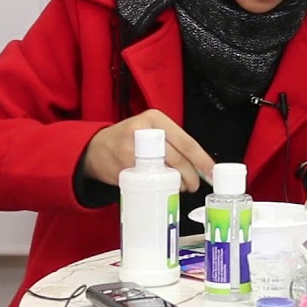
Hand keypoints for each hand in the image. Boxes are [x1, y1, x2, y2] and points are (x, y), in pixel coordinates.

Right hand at [83, 109, 213, 192]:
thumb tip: (199, 165)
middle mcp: (143, 130)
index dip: (202, 160)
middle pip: (177, 157)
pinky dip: (156, 186)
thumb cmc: (128, 140)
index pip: (186, 141)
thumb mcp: (150, 130)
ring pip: (163, 170)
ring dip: (175, 183)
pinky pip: (146, 179)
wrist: (95, 149)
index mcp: (155, 118)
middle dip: (190, 176)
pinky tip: (158, 186)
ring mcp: (131, 148)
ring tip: (180, 187)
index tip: (212, 172)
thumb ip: (171, 142)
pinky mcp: (122, 165)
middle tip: (194, 186)